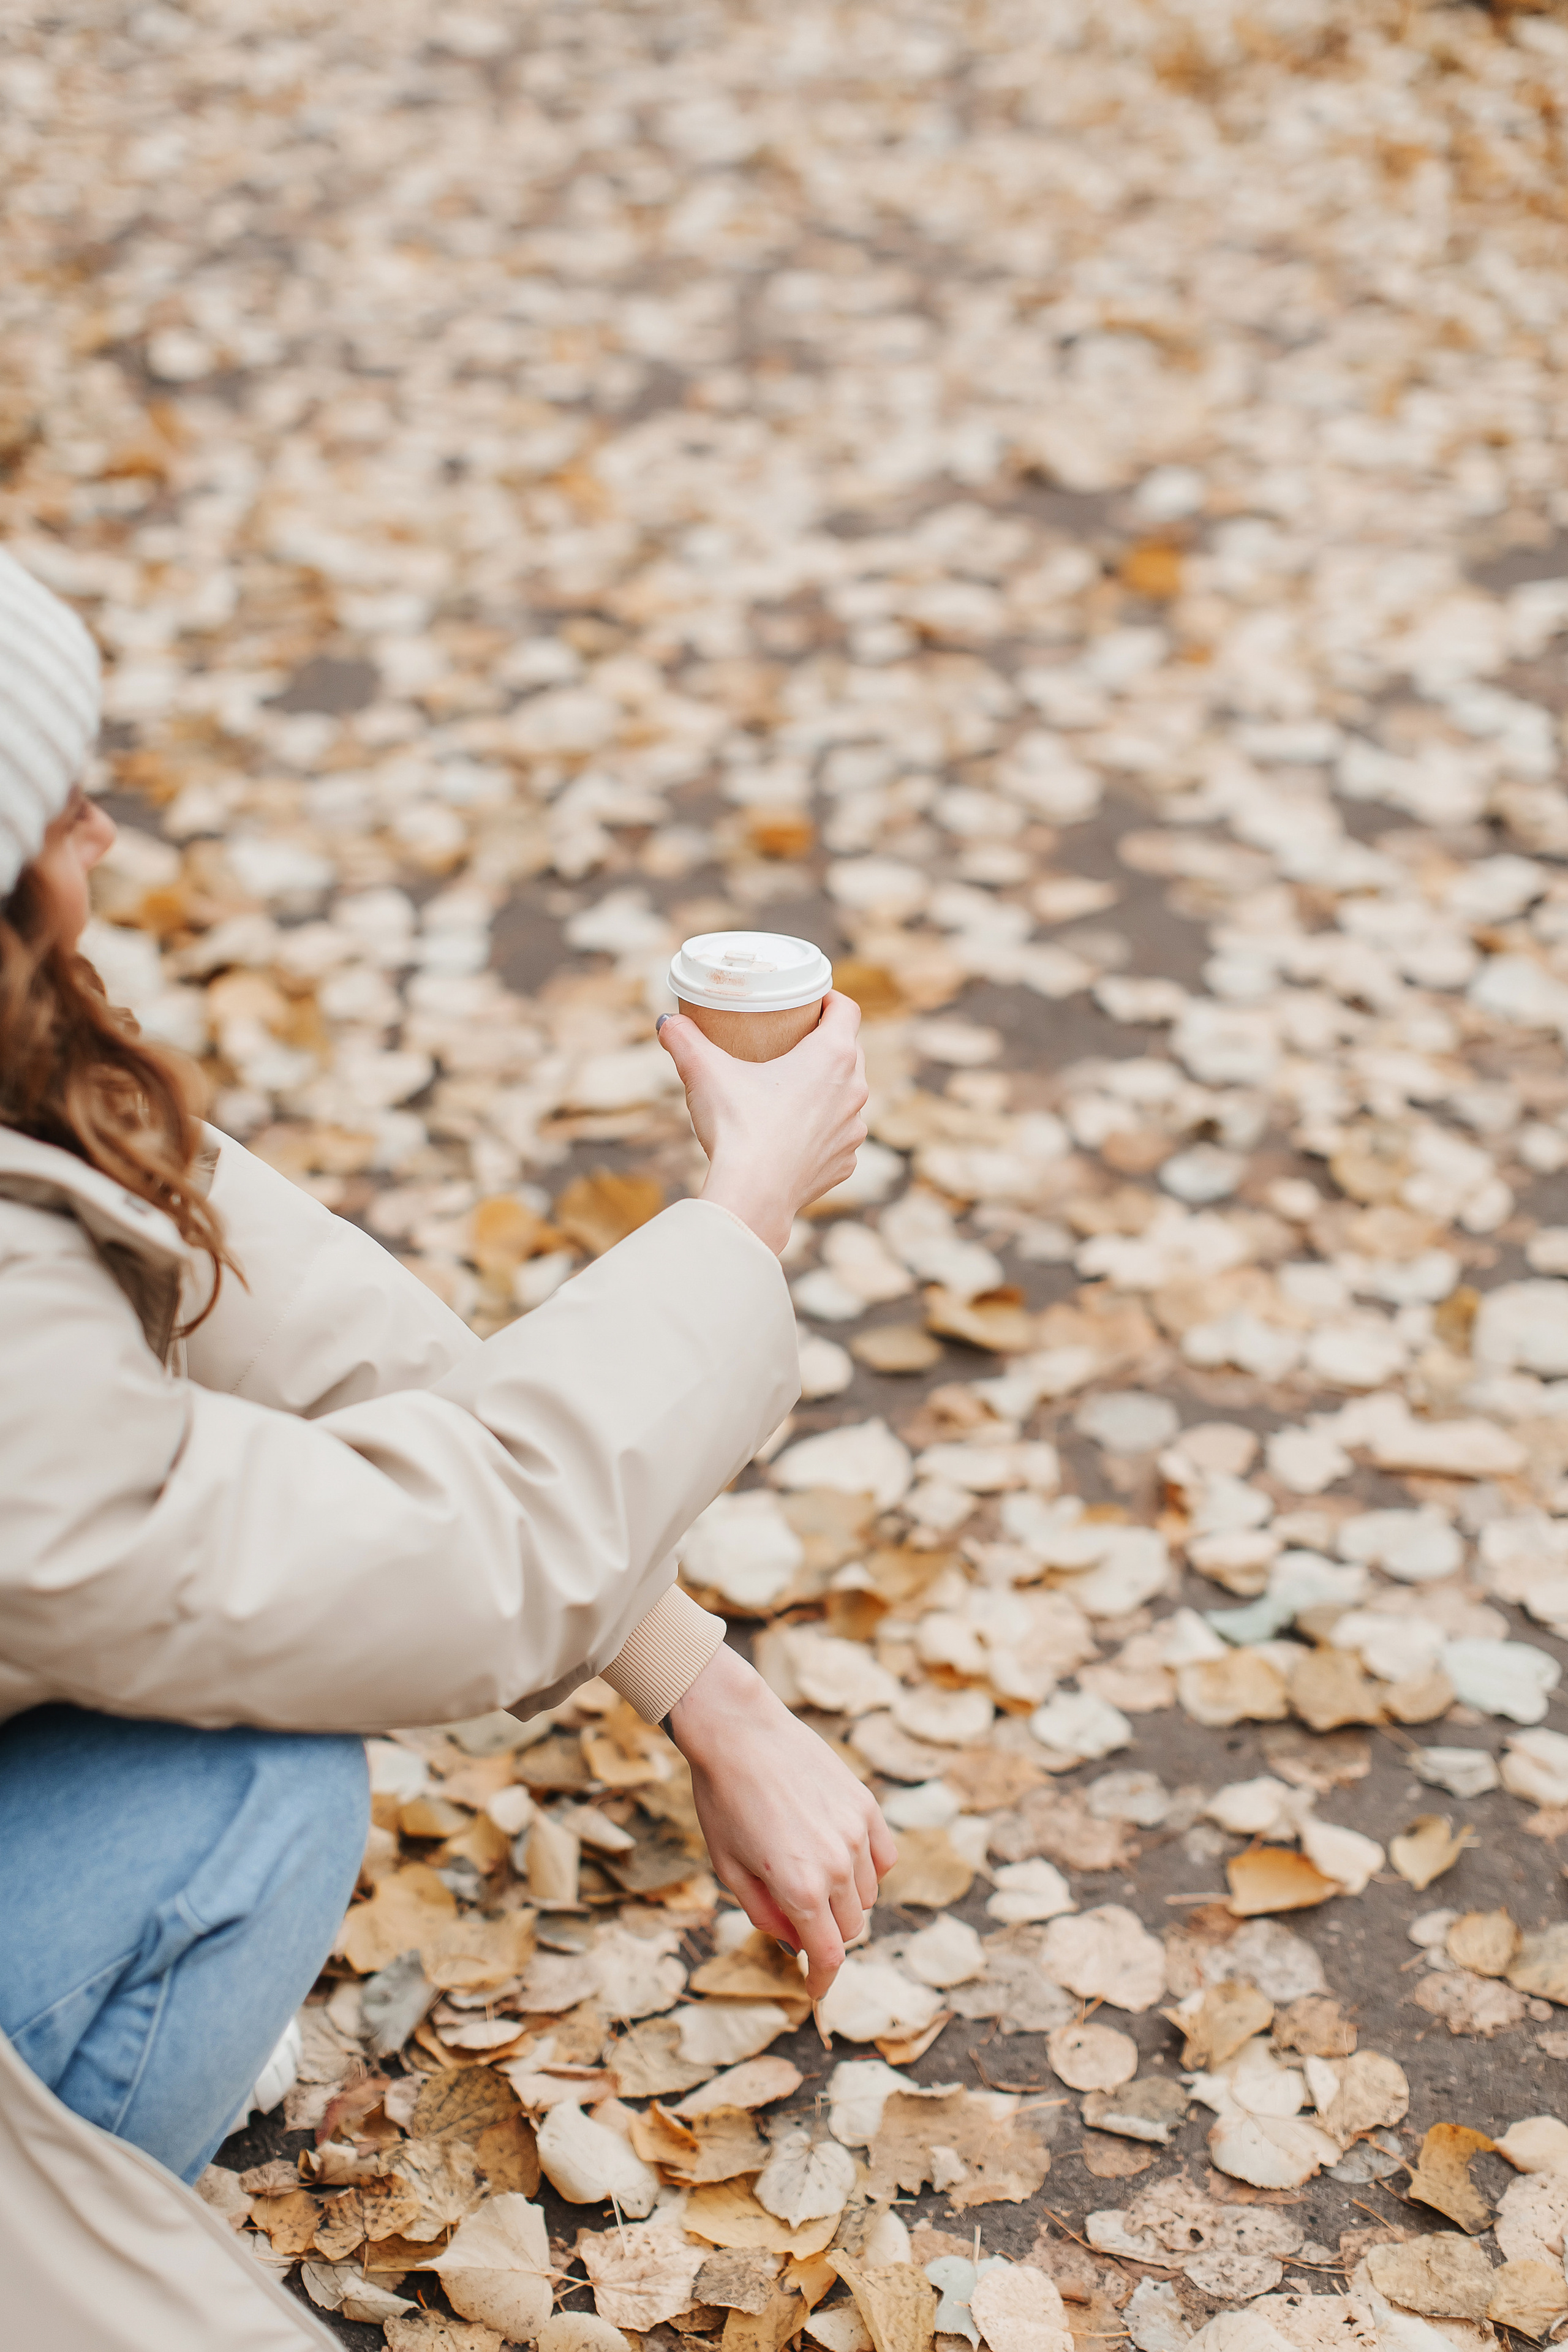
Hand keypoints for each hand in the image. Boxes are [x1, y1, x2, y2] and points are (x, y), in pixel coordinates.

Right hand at [656, 991, 868, 1254]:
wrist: (753, 1195)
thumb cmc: (737, 1126)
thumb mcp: (704, 1072)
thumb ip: (684, 1040)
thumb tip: (666, 1021)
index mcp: (832, 1056)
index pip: (845, 1010)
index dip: (829, 999)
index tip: (809, 1002)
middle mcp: (854, 1090)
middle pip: (849, 1050)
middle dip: (825, 1042)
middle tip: (793, 1040)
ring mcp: (853, 1130)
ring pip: (846, 1096)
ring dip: (827, 1089)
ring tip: (795, 1088)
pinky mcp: (845, 1163)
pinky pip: (838, 1137)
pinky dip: (822, 1131)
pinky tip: (797, 1134)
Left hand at [666, 1640, 896, 1997]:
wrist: (739, 1732)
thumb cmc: (722, 1800)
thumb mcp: (729, 1868)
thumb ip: (765, 1912)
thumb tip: (793, 1942)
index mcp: (799, 1888)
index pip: (829, 1955)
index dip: (822, 1979)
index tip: (815, 1989)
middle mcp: (836, 1865)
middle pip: (850, 1928)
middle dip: (825, 1935)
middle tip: (798, 1918)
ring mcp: (856, 1833)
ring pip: (868, 1894)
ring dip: (844, 1901)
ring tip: (810, 1875)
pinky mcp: (866, 1805)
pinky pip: (883, 1858)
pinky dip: (867, 1869)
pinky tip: (840, 1856)